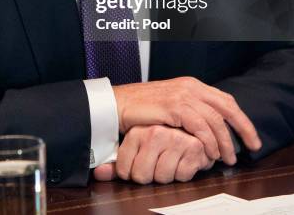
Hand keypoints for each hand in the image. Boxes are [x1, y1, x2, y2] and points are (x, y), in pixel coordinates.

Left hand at [94, 125, 214, 183]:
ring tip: (169, 160)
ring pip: (162, 178)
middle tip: (154, 164)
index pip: (124, 170)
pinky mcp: (194, 146)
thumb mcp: (133, 144)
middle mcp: (155, 133)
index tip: (135, 167)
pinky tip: (182, 159)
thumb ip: (116, 162)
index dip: (130, 174)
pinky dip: (183, 173)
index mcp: (138, 132)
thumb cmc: (158, 133)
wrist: (186, 116)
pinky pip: (182, 176)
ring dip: (166, 175)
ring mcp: (175, 139)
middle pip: (142, 177)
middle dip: (149, 176)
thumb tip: (99, 173)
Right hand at [113, 77, 260, 164]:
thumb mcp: (172, 103)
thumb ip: (191, 109)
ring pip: (215, 119)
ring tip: (226, 158)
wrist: (120, 103)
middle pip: (227, 107)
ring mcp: (183, 95)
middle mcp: (191, 87)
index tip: (251, 136)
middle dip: (243, 128)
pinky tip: (209, 152)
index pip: (225, 100)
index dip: (241, 119)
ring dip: (224, 141)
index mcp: (192, 85)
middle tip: (252, 146)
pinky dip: (208, 141)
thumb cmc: (143, 107)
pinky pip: (199, 126)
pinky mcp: (174, 107)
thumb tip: (211, 128)